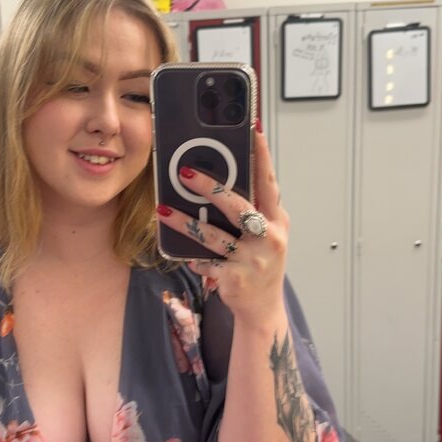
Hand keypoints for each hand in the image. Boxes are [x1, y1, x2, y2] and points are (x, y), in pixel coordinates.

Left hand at [156, 126, 288, 328]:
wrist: (263, 310)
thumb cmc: (260, 265)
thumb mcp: (264, 235)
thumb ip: (252, 211)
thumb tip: (219, 182)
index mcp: (278, 221)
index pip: (269, 182)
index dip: (262, 157)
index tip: (252, 132)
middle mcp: (269, 238)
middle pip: (237, 207)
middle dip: (211, 187)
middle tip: (185, 173)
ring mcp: (253, 260)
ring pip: (213, 236)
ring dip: (185, 222)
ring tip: (163, 210)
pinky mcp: (236, 279)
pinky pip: (206, 262)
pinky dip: (194, 258)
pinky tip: (184, 255)